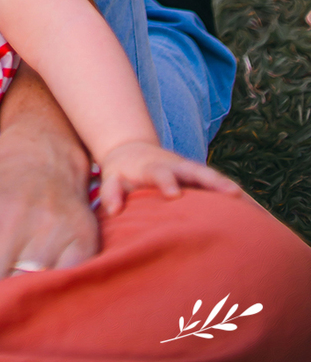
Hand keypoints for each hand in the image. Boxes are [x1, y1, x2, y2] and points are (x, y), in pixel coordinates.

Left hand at [98, 140, 240, 214]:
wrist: (131, 150)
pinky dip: (232, 194)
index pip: (160, 173)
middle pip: (195, 170)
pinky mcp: (197, 178)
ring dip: (226, 186)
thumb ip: (110, 192)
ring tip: (245, 200)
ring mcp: (189, 170)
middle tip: (230, 192)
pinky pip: (216, 186)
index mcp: (152, 167)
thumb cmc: (120, 171)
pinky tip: (251, 210)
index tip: (173, 194)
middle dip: (211, 180)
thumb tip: (113, 211)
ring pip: (210, 176)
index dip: (166, 182)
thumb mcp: (110, 178)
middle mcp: (175, 166)